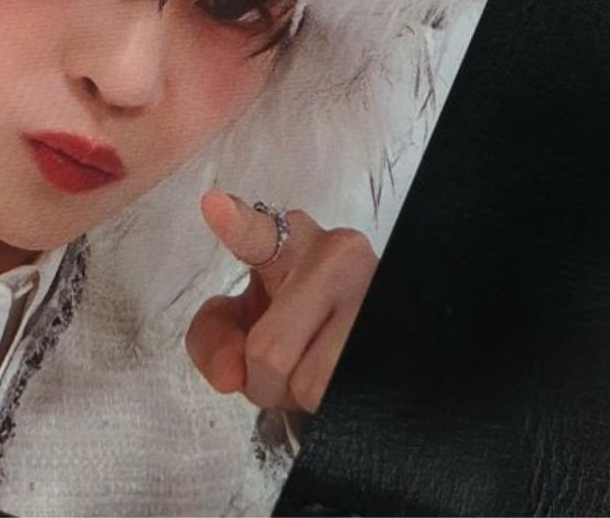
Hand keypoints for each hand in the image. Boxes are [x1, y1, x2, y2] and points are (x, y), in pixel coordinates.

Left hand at [185, 189, 377, 413]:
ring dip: (297, 397)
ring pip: (308, 385)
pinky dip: (325, 405)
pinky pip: (339, 399)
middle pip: (270, 352)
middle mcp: (338, 258)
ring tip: (309, 368)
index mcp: (290, 239)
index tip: (212, 205)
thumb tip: (229, 376)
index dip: (234, 222)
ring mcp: (373, 296)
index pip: (259, 233)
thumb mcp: (243, 314)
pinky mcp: (397, 338)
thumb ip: (213, 338)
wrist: (359, 319)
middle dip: (262, 379)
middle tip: (274, 366)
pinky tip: (334, 378)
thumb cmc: (292, 314)